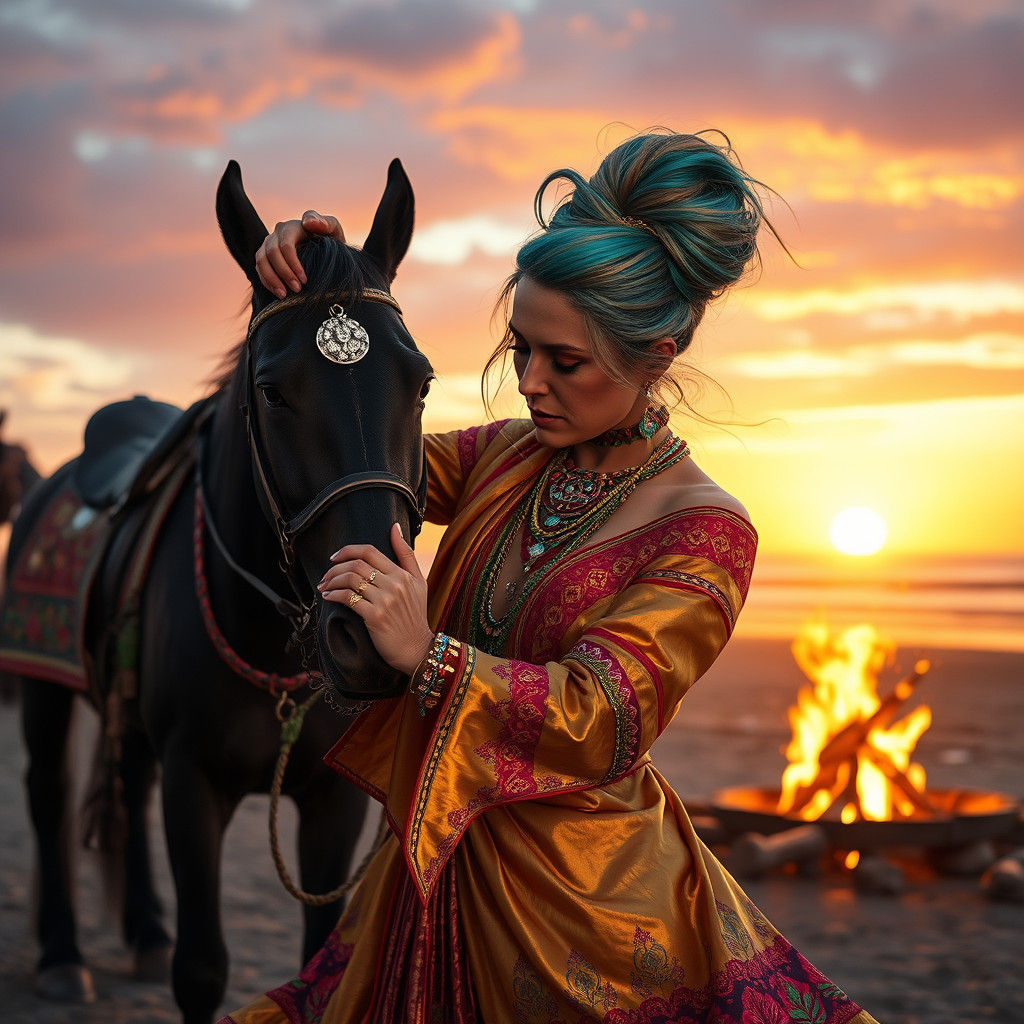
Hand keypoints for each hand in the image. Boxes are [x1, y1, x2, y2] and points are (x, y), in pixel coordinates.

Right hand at [256, 210, 345, 297]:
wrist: (327, 256)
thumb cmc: (331, 243)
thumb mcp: (335, 232)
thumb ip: (328, 223)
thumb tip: (309, 223)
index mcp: (294, 226)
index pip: (286, 244)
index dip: (293, 263)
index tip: (305, 280)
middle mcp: (278, 233)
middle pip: (272, 253)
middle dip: (284, 273)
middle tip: (297, 290)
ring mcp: (269, 244)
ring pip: (262, 261)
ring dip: (272, 279)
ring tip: (284, 295)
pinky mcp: (265, 257)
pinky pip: (259, 269)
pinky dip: (267, 282)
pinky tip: (278, 293)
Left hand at [317, 523, 433, 675]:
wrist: (416, 648)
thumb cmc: (415, 615)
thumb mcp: (418, 581)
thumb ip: (406, 554)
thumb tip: (395, 527)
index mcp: (402, 574)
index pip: (370, 551)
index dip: (348, 550)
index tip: (334, 557)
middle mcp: (394, 584)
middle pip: (356, 564)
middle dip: (335, 567)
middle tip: (325, 575)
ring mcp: (385, 600)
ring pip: (350, 580)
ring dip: (331, 581)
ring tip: (324, 586)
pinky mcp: (374, 617)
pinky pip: (348, 598)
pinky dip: (334, 595)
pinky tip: (328, 597)